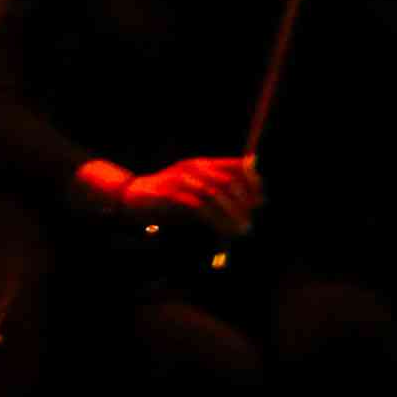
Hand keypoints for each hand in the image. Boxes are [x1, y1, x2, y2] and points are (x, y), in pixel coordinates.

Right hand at [106, 154, 261, 243]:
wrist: (134, 197)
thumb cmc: (171, 198)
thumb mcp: (198, 193)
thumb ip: (223, 194)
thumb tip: (256, 202)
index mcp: (202, 164)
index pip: (235, 165)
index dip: (252, 181)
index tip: (261, 198)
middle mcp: (194, 168)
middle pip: (228, 181)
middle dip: (243, 203)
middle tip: (249, 221)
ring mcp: (182, 180)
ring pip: (216, 195)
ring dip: (232, 214)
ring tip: (241, 230)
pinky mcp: (172, 195)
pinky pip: (200, 208)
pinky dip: (216, 221)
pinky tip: (223, 231)